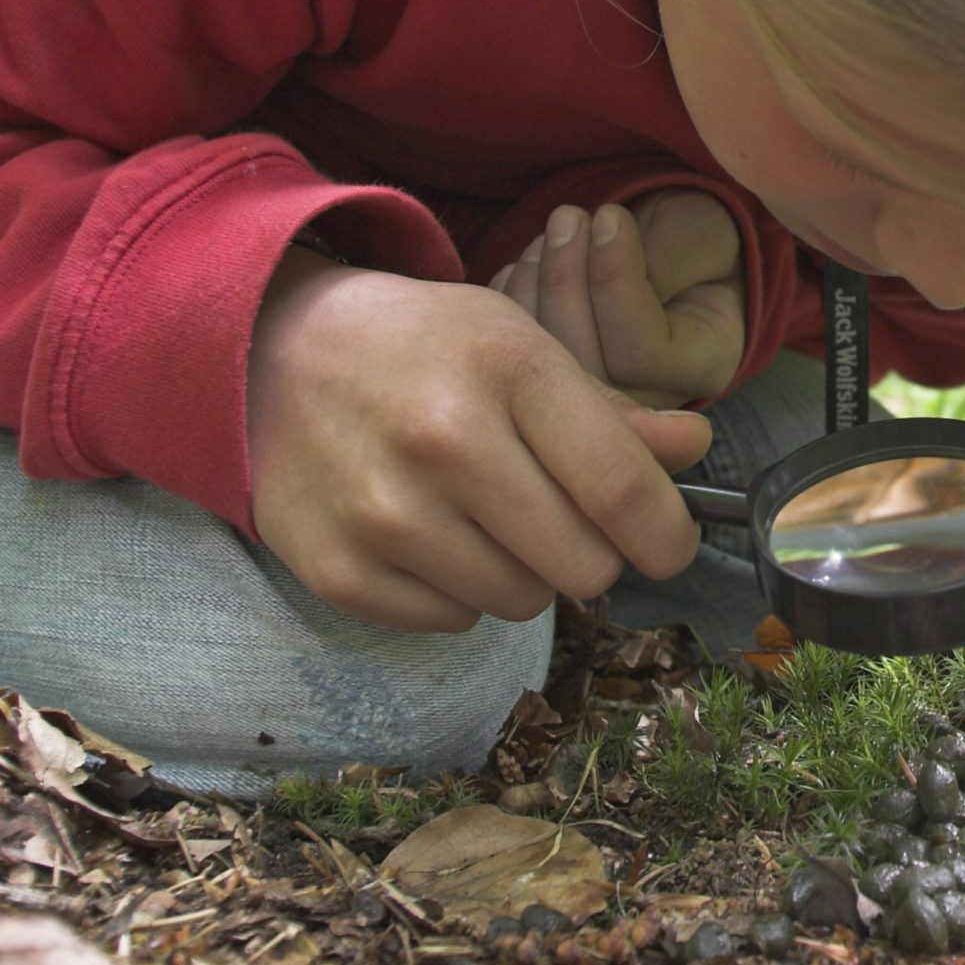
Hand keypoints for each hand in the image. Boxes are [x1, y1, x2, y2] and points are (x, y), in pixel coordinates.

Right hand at [246, 248, 710, 631]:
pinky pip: (452, 620)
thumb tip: (694, 450)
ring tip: (485, 515)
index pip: (624, 493)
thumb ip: (611, 411)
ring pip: (521, 602)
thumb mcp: (520, 345)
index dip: (668, 537)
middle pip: (584, 566)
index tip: (669, 544)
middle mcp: (445, 443)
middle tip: (563, 518)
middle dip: (593, 552)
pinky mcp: (339, 570)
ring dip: (523, 571)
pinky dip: (457, 590)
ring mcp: (385, 513)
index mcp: (508, 371)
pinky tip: (430, 532)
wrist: (271, 355)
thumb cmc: (420, 348)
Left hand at [492, 190, 746, 410]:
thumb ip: (672, 246)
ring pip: (545, 364)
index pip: (642, 354)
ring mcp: (600, 394)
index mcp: (702, 364)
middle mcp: (651, 398)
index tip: (609, 214)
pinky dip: (509, 302)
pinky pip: (516, 356)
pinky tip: (528, 262)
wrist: (674, 251)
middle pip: (586, 367)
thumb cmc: (696, 238)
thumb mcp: (706, 231)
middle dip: (564, 282)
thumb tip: (606, 237)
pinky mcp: (558, 379)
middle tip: (569, 216)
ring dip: (533, 287)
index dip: (615, 281)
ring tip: (551, 233)